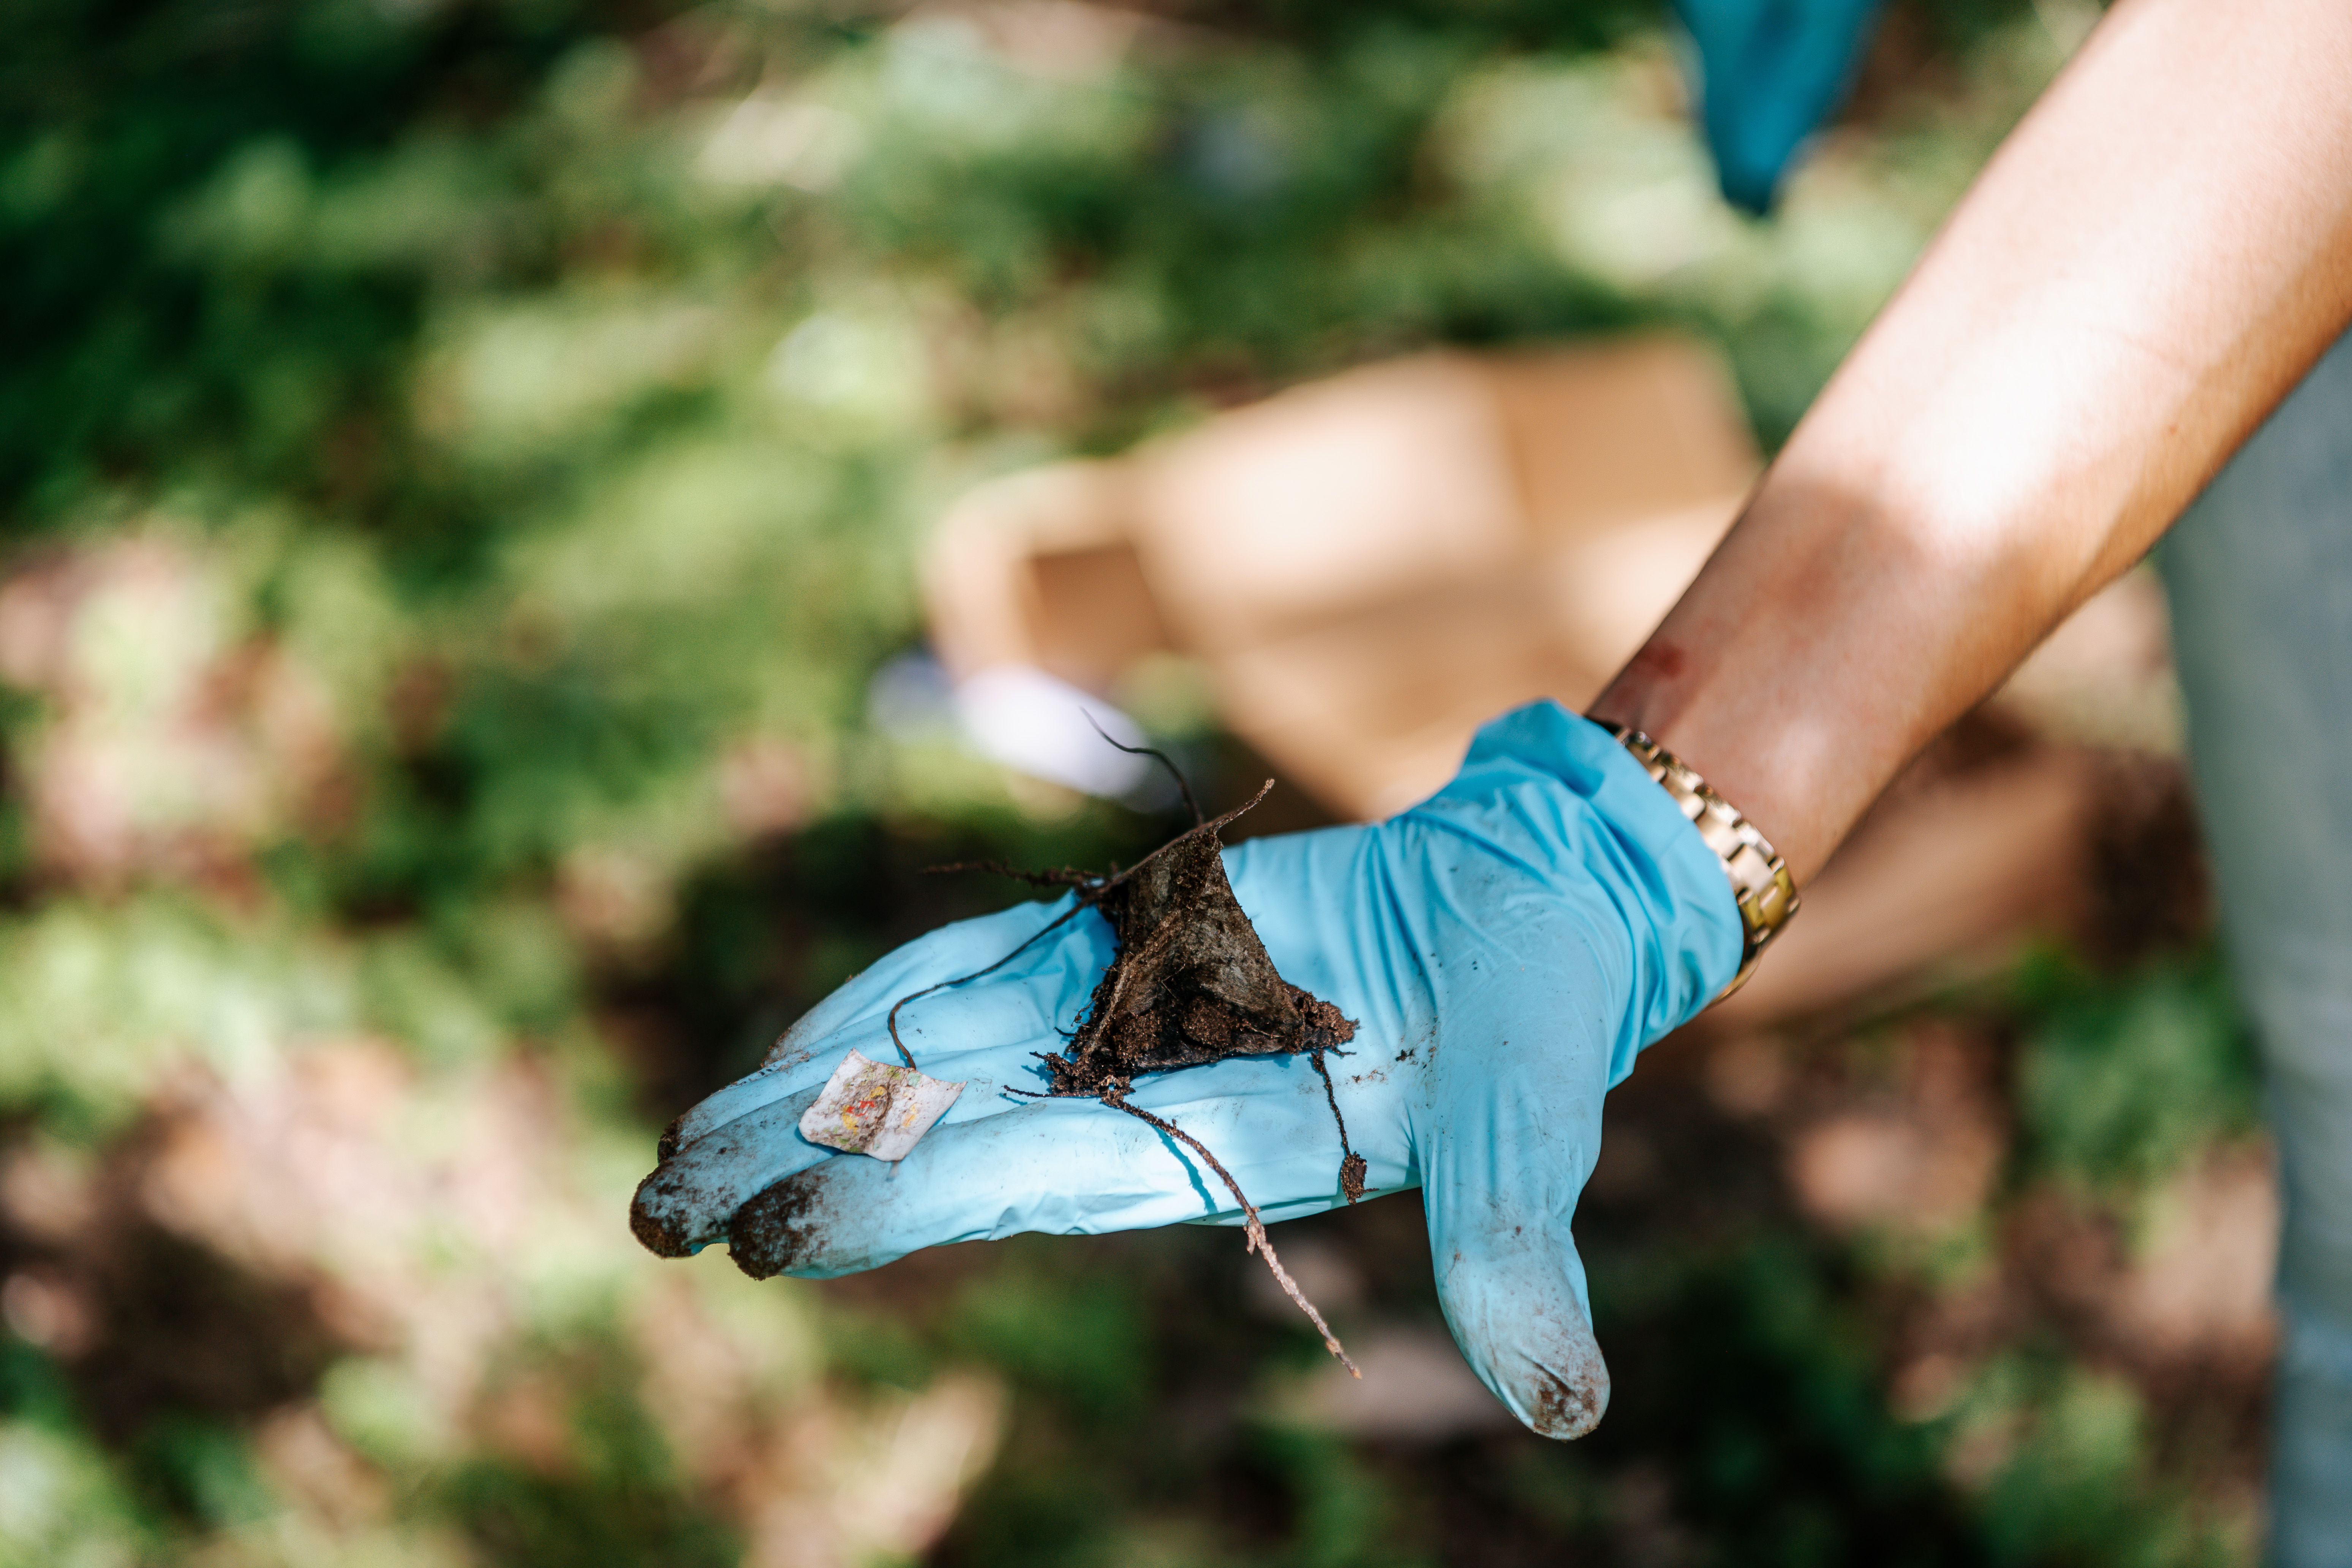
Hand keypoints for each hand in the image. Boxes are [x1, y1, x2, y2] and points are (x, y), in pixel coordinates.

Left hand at [630, 701, 1738, 1436]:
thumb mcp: (1527, 1130)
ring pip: (933, 1055)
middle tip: (659, 1210)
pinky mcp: (1123, 936)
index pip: (1025, 1178)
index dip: (905, 1198)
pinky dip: (879, 997)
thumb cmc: (1537, 1019)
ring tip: (680, 1142)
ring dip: (807, 1092)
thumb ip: (1512, 1251)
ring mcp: (1118, 1014)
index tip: (777, 1233)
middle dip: (803, 1167)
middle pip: (943, 1133)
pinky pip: (977, 966)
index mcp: (1209, 1152)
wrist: (1528, 902)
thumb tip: (1569, 1407)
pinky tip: (791, 1040)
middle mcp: (1137, 1095)